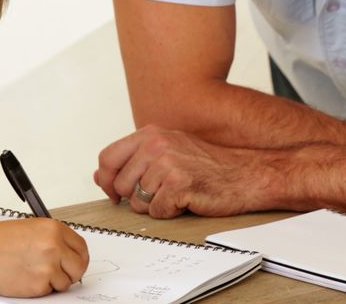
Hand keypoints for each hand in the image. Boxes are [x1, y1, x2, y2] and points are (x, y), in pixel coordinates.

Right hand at [0, 219, 88, 295]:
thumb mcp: (29, 228)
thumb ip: (51, 237)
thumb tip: (67, 250)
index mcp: (53, 229)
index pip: (81, 246)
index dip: (80, 256)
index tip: (77, 261)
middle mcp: (54, 246)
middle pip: (79, 266)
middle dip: (73, 272)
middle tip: (62, 274)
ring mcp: (48, 267)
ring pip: (66, 281)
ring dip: (54, 281)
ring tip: (34, 273)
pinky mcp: (39, 285)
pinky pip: (49, 291)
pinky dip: (40, 288)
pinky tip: (26, 278)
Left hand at [94, 125, 273, 218]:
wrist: (246, 173)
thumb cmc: (208, 165)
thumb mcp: (168, 152)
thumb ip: (132, 161)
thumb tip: (99, 177)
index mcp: (150, 133)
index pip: (107, 158)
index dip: (108, 180)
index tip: (116, 192)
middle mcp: (155, 144)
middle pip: (121, 184)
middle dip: (137, 196)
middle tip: (163, 191)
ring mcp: (167, 163)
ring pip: (137, 201)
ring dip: (156, 205)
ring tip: (177, 193)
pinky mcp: (178, 184)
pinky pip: (157, 211)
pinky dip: (170, 212)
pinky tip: (186, 200)